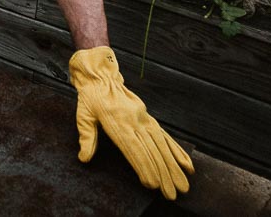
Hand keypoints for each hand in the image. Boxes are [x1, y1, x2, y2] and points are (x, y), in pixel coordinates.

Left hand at [68, 47, 192, 199]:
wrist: (101, 77)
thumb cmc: (90, 98)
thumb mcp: (83, 115)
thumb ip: (86, 136)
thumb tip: (84, 158)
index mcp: (117, 122)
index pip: (133, 149)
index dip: (144, 167)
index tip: (153, 184)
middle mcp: (134, 121)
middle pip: (152, 151)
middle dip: (164, 174)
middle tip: (173, 194)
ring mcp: (144, 119)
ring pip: (162, 146)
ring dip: (174, 167)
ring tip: (183, 186)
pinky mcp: (148, 118)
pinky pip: (165, 136)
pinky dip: (177, 151)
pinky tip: (187, 165)